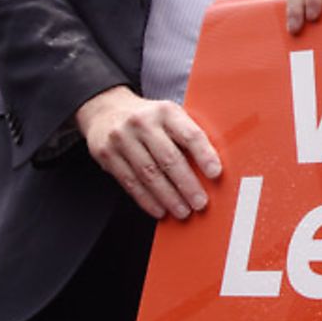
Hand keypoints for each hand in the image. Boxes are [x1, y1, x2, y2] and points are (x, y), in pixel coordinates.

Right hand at [77, 86, 221, 219]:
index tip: (215, 173)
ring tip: (182, 211)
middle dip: (187, 184)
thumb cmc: (149, 119)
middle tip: (200, 203)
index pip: (189, 134)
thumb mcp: (170, 117)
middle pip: (168, 158)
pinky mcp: (106, 154)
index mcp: (166, 112)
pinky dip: (146, 200)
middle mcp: (143, 123)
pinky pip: (130, 182)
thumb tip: (212, 168)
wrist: (105, 109)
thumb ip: (187, 136)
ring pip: (148, 174)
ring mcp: (122, 138)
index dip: (204, 155)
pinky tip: (159, 210)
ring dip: (168, 197)